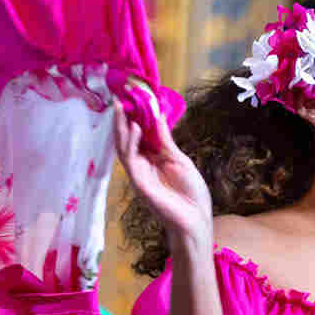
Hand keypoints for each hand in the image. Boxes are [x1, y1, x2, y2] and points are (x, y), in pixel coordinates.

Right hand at [113, 85, 212, 246]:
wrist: (195, 218)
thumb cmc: (190, 191)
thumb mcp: (179, 159)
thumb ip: (165, 140)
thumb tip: (157, 116)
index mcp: (153, 157)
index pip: (140, 133)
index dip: (136, 116)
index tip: (133, 96)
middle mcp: (142, 164)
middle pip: (128, 138)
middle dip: (123, 119)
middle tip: (119, 97)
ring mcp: (139, 173)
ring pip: (124, 147)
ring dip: (122, 127)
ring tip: (122, 108)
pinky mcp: (139, 183)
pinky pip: (130, 160)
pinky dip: (131, 143)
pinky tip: (134, 128)